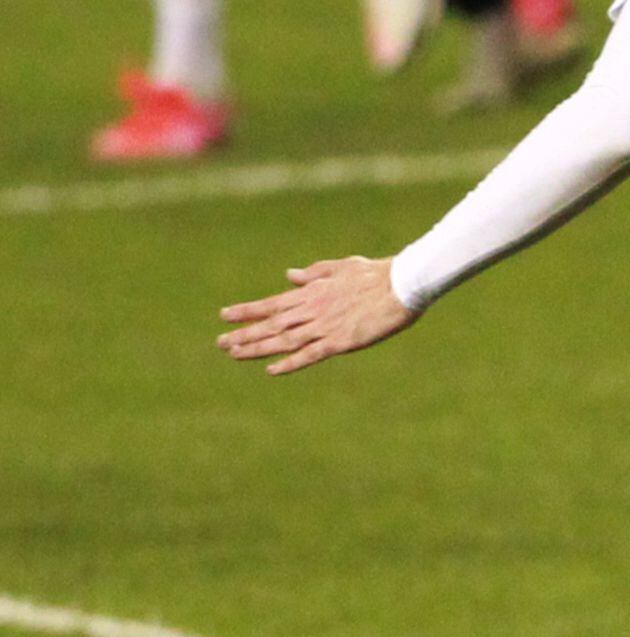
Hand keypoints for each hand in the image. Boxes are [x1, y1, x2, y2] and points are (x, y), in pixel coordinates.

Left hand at [218, 257, 416, 374]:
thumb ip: (314, 273)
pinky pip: (309, 355)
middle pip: (271, 325)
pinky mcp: (340, 341)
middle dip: (244, 333)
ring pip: (283, 340)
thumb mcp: (341, 267)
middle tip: (220, 343)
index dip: (247, 311)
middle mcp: (312, 310)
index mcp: (312, 292)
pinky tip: (272, 369)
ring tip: (234, 354)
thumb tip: (290, 275)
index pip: (271, 304)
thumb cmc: (376, 274)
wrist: (402, 284)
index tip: (225, 316)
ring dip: (257, 348)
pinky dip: (289, 363)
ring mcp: (324, 327)